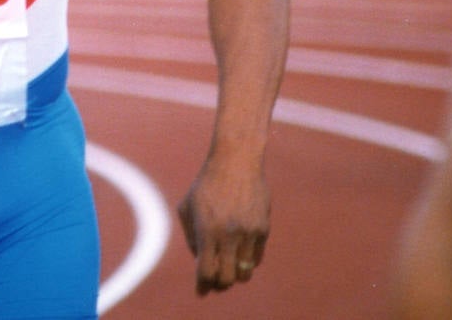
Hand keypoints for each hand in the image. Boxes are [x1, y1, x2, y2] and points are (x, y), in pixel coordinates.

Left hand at [178, 160, 270, 295]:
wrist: (236, 161)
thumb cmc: (206, 183)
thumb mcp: (187, 207)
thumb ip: (191, 237)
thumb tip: (200, 262)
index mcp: (207, 230)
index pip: (206, 272)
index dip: (203, 286)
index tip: (201, 291)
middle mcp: (229, 234)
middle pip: (227, 278)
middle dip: (219, 284)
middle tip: (215, 281)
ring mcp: (249, 232)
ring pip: (245, 272)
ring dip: (235, 274)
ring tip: (228, 268)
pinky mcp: (263, 228)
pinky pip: (256, 258)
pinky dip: (247, 261)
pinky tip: (239, 254)